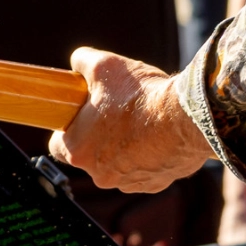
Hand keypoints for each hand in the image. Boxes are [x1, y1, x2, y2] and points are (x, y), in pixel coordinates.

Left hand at [49, 48, 212, 192]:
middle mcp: (100, 174)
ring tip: (142, 117)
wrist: (186, 117)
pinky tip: (159, 132)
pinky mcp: (155, 183)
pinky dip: (149, 153)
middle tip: (115, 110)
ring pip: (119, 163)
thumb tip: (78, 62)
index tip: (80, 114)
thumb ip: (82, 62)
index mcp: (79, 149)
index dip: (68, 127)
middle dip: (101, 134)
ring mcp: (129, 182)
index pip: (58, 145)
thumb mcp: (103, 65)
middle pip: (91, 154)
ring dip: (126, 145)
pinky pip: (145, 168)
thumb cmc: (141, 94)